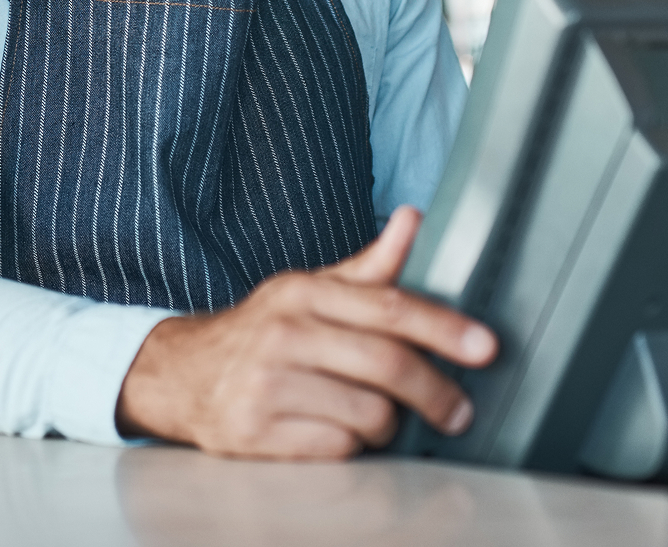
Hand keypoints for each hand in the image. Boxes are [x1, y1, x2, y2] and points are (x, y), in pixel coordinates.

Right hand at [113, 207, 497, 459]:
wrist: (182, 375)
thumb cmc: (261, 334)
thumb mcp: (308, 292)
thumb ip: (367, 267)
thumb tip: (412, 219)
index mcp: (302, 292)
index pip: (388, 307)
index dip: (444, 328)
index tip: (485, 348)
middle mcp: (283, 333)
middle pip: (386, 364)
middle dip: (434, 393)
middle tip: (457, 412)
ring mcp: (268, 384)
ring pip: (369, 414)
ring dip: (385, 424)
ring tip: (374, 418)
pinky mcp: (257, 432)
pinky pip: (337, 448)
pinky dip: (349, 446)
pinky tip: (336, 432)